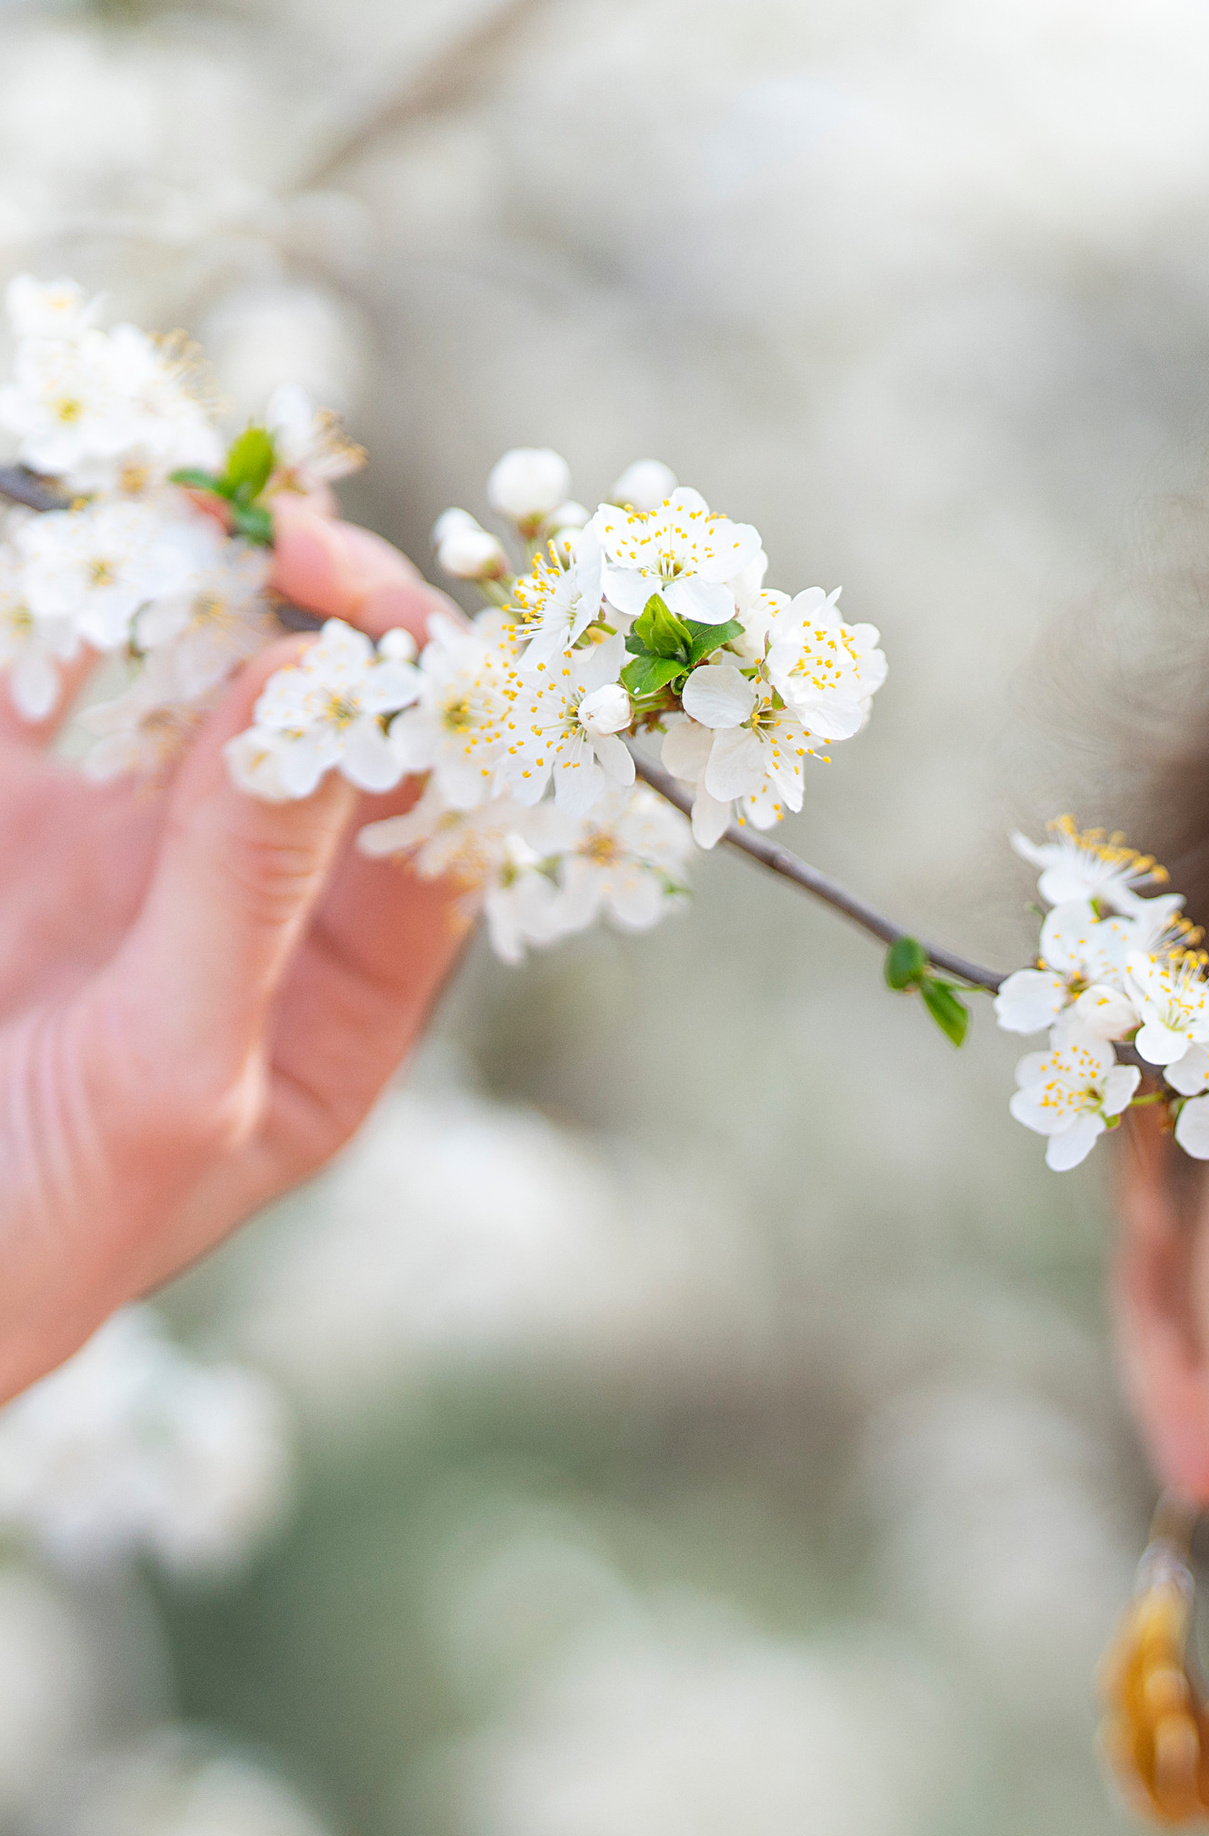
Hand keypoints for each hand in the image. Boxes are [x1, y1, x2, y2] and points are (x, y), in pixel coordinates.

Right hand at [0, 497, 468, 1400]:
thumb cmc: (38, 1239)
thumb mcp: (169, 1079)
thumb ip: (244, 891)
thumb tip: (316, 693)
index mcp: (342, 1002)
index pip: (433, 829)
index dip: (439, 715)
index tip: (404, 615)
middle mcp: (248, 911)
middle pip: (320, 728)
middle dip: (315, 617)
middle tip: (278, 524)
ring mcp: (118, 854)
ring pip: (181, 680)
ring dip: (186, 585)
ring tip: (181, 496)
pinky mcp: (4, 809)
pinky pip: (43, 685)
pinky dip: (61, 609)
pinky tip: (72, 544)